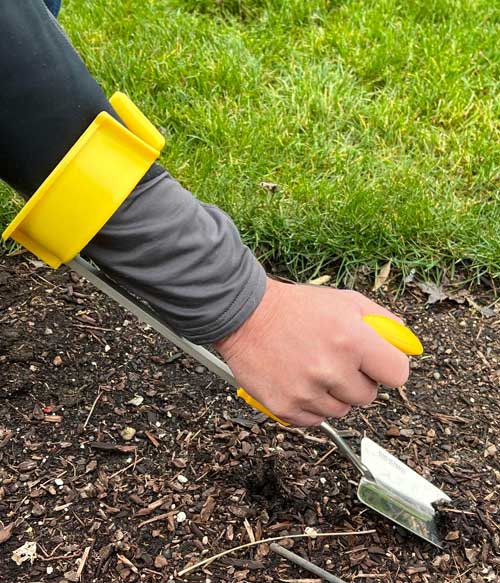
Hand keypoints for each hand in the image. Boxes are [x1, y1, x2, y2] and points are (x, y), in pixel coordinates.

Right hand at [215, 277, 408, 425]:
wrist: (246, 315)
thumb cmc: (296, 308)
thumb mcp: (346, 301)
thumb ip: (383, 322)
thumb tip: (406, 344)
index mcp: (352, 340)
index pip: (398, 375)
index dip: (387, 368)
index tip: (377, 365)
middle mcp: (331, 369)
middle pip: (369, 397)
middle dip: (358, 381)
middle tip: (336, 361)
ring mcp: (307, 392)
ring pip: (342, 410)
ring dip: (333, 394)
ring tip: (313, 368)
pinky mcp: (285, 407)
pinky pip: (315, 420)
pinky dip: (310, 405)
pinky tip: (299, 381)